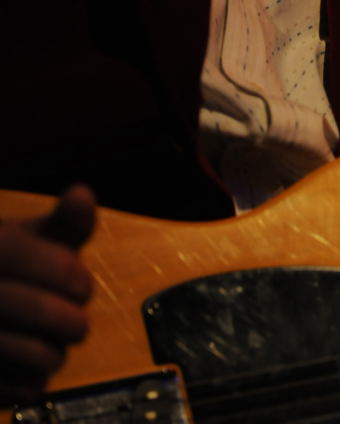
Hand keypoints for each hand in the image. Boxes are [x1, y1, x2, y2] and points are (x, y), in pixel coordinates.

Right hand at [0, 186, 95, 405]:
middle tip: (75, 320)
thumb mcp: (36, 237)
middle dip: (70, 319)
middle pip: (41, 311)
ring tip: (52, 341)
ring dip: (53, 353)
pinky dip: (30, 382)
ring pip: (32, 355)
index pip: (45, 262)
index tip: (81, 286)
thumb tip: (82, 195)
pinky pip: (15, 389)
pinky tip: (27, 364)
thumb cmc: (13, 266)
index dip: (70, 277)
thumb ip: (66, 222)